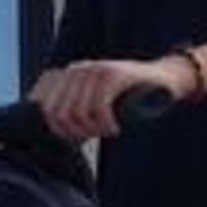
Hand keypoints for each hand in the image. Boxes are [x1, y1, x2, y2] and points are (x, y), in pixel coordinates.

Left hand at [31, 58, 174, 142]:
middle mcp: (76, 69)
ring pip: (76, 112)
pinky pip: (98, 107)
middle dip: (74, 132)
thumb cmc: (129, 98)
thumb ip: (73, 111)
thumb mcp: (96, 103)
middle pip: (56, 112)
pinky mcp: (113, 74)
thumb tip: (53, 133)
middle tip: (94, 136)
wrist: (166, 79)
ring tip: (107, 131)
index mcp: (67, 75)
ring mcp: (94, 70)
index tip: (76, 137)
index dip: (56, 127)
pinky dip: (105, 124)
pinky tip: (115, 128)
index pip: (40, 103)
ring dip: (92, 130)